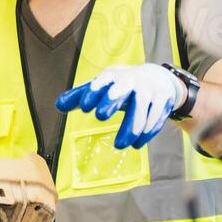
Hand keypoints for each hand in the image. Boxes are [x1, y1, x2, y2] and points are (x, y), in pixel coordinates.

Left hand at [55, 63, 185, 148]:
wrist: (158, 77)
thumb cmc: (122, 85)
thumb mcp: (103, 86)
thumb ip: (81, 95)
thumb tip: (58, 105)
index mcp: (116, 76)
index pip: (105, 79)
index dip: (95, 90)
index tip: (84, 106)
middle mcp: (134, 80)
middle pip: (124, 88)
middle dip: (112, 100)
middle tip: (99, 116)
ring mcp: (150, 89)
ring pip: (142, 107)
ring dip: (131, 126)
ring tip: (119, 145)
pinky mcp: (164, 100)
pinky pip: (156, 117)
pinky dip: (146, 132)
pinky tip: (136, 144)